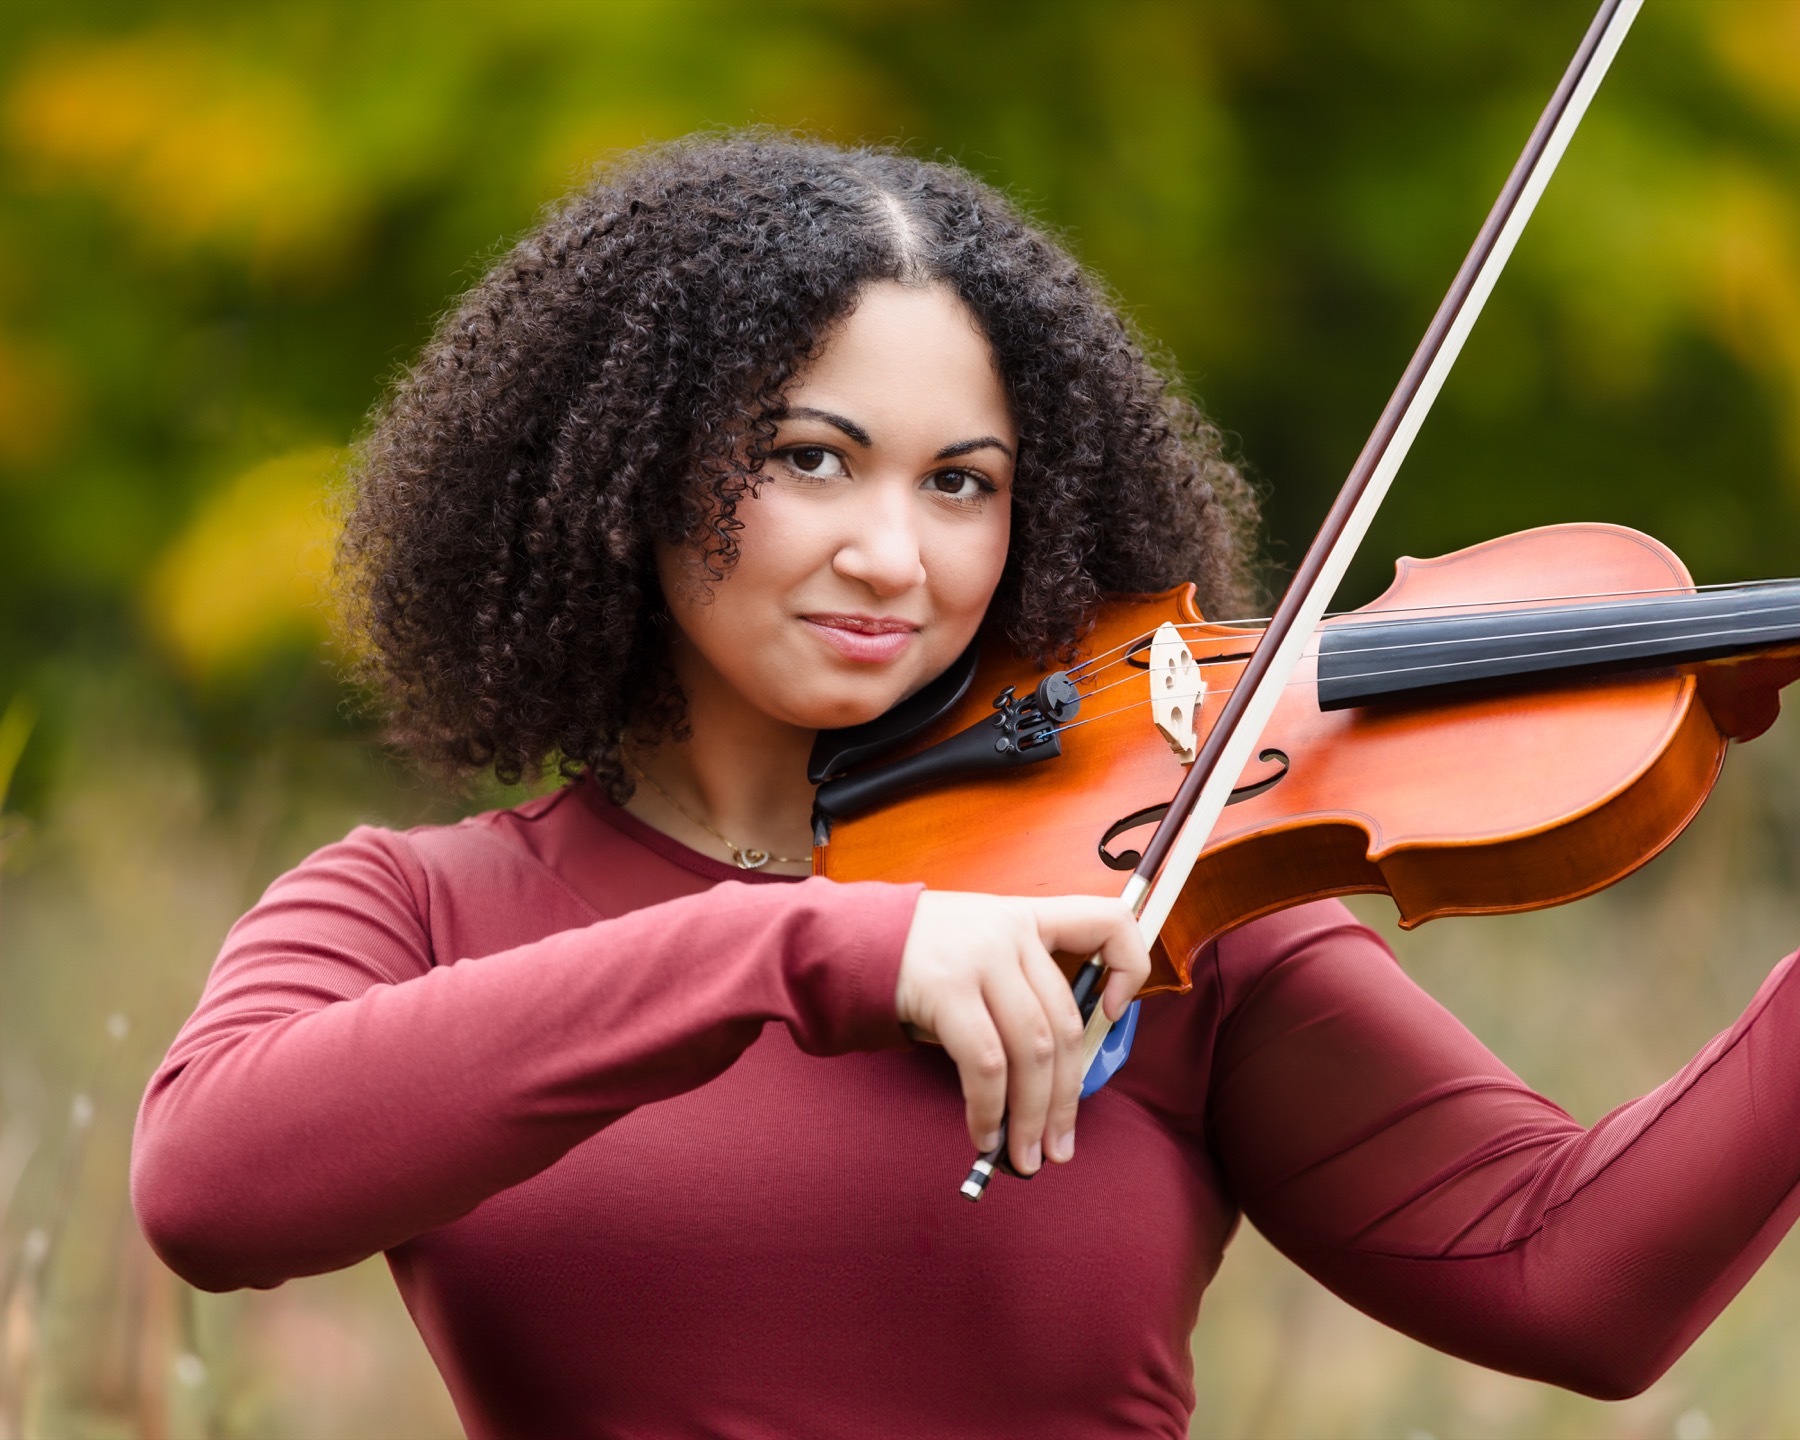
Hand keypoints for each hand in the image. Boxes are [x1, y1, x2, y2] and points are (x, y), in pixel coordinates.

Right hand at [894, 891, 1150, 1176]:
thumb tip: (1051, 1079)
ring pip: (1033, 1051)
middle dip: (1066, 1097)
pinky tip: (986, 1134)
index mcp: (1025, 917)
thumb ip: (1016, 990)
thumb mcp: (975, 949)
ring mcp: (979, 958)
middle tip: (1061, 1144)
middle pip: (1064, 1022)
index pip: (1106, 921)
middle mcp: (1009, 932)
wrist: (842, 940)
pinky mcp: (946, 989)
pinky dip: (990, 1110)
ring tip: (1028, 1155)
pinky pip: (986, 1064)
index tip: (1112, 1013)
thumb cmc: (912, 958)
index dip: (1129, 967)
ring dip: (1033, 1116)